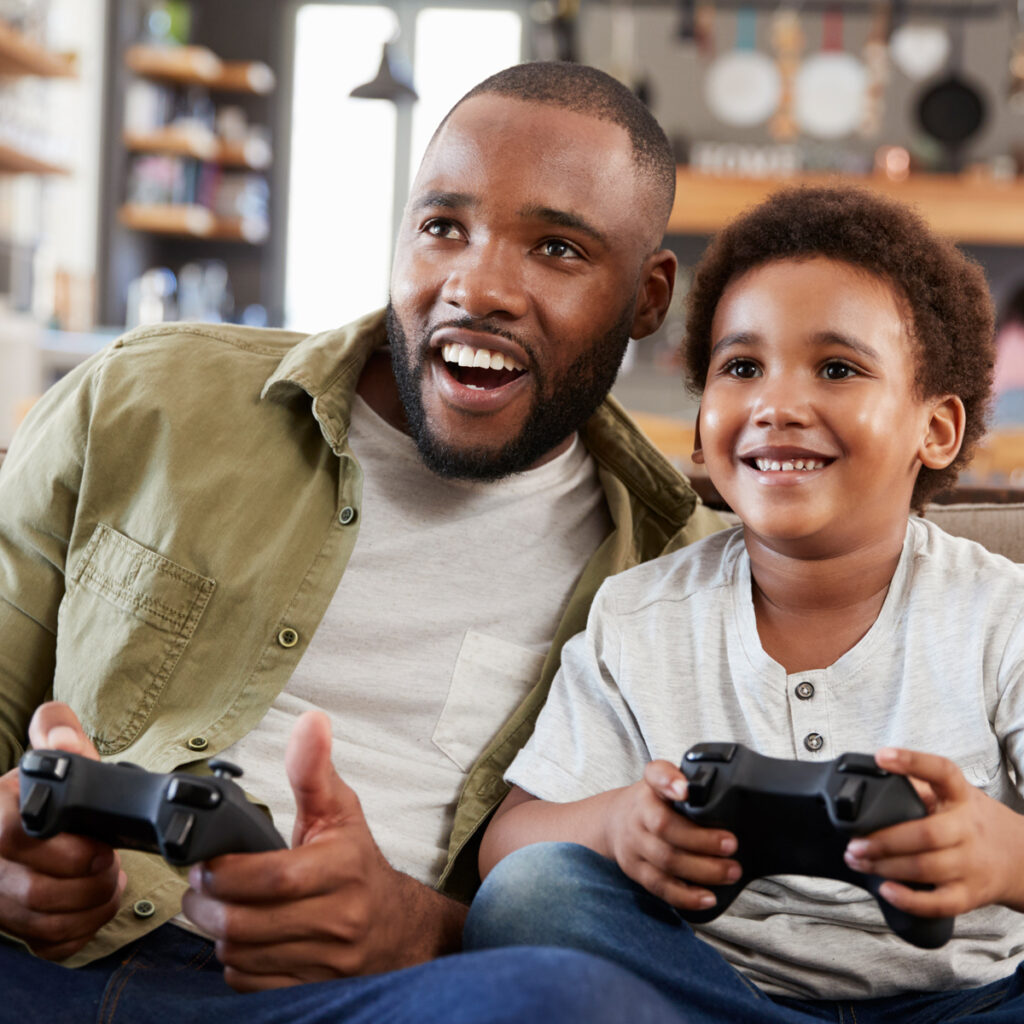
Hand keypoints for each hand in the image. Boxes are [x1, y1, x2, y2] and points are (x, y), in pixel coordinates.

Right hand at [0, 702, 124, 958]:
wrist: (26, 827)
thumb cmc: (43, 793)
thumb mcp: (52, 757)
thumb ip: (58, 733)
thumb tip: (62, 740)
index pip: (16, 837)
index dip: (68, 849)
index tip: (103, 847)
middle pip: (36, 891)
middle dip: (90, 883)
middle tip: (114, 866)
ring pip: (43, 923)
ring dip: (92, 908)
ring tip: (112, 883)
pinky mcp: (11, 927)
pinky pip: (47, 945)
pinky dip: (81, 932)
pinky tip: (95, 908)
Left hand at [182, 711, 464, 990]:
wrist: (398, 926)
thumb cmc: (358, 863)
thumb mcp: (340, 810)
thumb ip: (314, 768)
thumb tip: (311, 721)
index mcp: (343, 867)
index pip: (273, 878)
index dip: (226, 874)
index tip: (207, 862)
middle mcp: (340, 917)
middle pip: (246, 923)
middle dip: (206, 906)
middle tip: (197, 887)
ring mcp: (328, 959)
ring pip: (242, 956)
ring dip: (216, 934)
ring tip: (214, 909)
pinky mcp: (315, 987)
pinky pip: (252, 984)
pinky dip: (235, 964)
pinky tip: (241, 939)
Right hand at [604, 759, 739, 911]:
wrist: (614, 821)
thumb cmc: (651, 802)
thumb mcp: (664, 781)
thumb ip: (687, 780)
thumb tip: (715, 789)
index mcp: (650, 788)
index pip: (656, 776)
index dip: (668, 781)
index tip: (685, 790)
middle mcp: (638, 814)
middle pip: (665, 826)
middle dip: (701, 839)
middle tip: (732, 845)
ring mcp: (635, 844)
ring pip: (665, 860)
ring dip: (702, 870)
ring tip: (730, 871)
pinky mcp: (636, 870)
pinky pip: (660, 886)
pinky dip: (686, 896)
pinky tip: (708, 897)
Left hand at [843, 747, 1023, 917]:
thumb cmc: (975, 823)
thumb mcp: (956, 796)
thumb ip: (920, 786)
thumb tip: (874, 776)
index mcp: (962, 797)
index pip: (942, 772)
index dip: (912, 762)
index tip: (881, 756)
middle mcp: (968, 829)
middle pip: (925, 833)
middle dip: (883, 840)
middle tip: (854, 842)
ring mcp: (971, 864)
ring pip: (926, 867)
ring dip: (886, 866)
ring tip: (858, 861)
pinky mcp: (970, 894)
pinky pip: (939, 903)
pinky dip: (910, 900)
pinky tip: (886, 890)